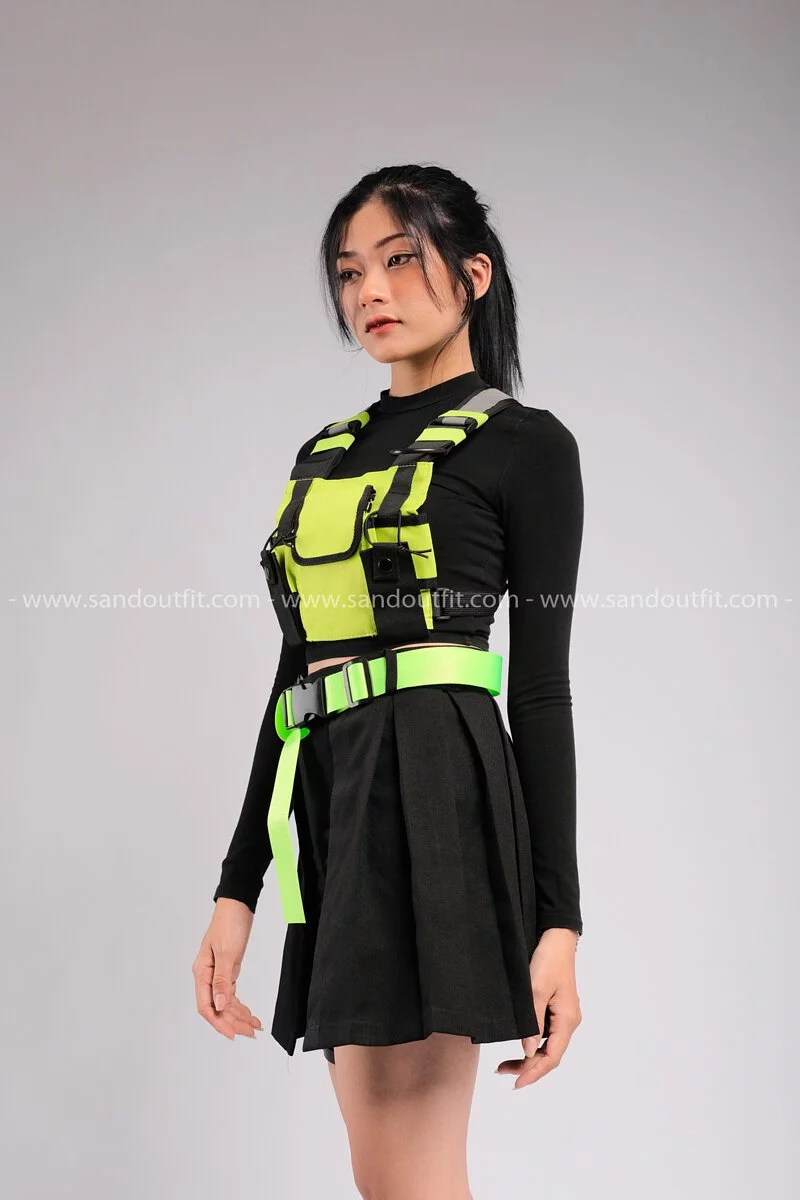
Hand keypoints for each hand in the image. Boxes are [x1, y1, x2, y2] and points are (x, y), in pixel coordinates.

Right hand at [193, 898, 263, 1040]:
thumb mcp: (227, 952)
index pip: (207, 1005)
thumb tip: (220, 1005)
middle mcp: (207, 975)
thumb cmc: (229, 922)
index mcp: (202, 972)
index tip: (233, 1034)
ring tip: (254, 1026)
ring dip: (238, 1016)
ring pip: (225, 1003)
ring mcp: (217, 973)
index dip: (219, 1022)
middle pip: (218, 1007)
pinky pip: (231, 994)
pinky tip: (249, 1013)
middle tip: (251, 1032)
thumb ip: (222, 980)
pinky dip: (240, 1004)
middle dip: (233, 1022)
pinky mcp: (228, 969)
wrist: (238, 904)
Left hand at [495, 929, 581, 1088]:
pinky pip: (546, 1034)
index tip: (516, 1083)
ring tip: (505, 1064)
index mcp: (567, 1019)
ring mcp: (564, 1015)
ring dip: (529, 1058)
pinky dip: (532, 1044)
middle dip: (528, 1068)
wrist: (557, 938)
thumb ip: (532, 1021)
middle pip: (551, 1055)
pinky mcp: (557, 1008)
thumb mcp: (536, 989)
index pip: (552, 1056)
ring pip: (548, 1046)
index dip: (534, 1072)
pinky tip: (519, 1045)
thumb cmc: (548, 960)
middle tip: (502, 1072)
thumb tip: (528, 1051)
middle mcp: (569, 1021)